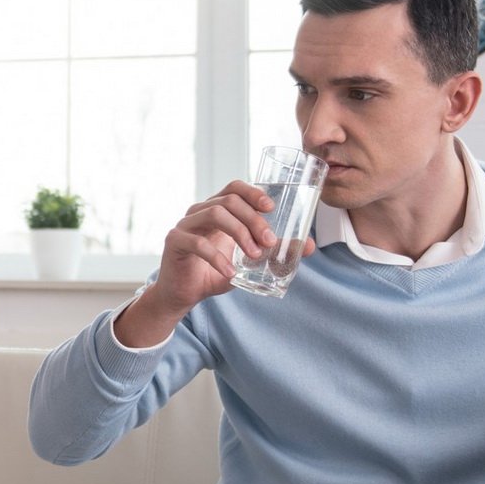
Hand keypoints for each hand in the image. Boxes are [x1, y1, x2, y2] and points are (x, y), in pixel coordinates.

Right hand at [115, 181, 316, 347]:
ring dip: (240, 233)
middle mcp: (200, 212)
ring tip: (254, 254)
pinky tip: (230, 271)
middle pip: (229, 200)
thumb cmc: (214, 272)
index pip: (234, 188)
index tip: (271, 207)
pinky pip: (198, 243)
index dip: (252, 192)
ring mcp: (185, 225)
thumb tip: (310, 246)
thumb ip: (275, 252)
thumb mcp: (248, 261)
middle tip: (269, 241)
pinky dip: (218, 257)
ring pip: (215, 214)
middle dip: (253, 219)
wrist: (183, 295)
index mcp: (217, 210)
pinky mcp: (174, 242)